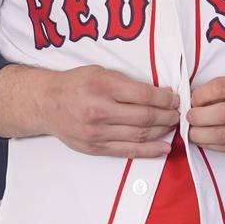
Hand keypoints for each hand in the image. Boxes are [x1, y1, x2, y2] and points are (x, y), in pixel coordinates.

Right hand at [0, 65, 178, 157]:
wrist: (46, 103)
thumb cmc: (75, 84)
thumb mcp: (100, 72)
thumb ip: (127, 83)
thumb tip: (160, 93)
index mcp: (102, 86)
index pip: (144, 95)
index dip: (165, 99)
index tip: (174, 98)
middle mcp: (99, 110)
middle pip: (145, 117)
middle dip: (167, 115)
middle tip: (178, 113)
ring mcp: (97, 132)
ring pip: (140, 135)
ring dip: (162, 131)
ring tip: (172, 126)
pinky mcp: (95, 147)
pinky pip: (128, 151)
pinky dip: (149, 151)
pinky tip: (164, 147)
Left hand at [187, 75, 224, 163]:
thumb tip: (195, 98)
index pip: (220, 87)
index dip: (200, 95)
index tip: (194, 99)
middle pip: (221, 114)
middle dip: (197, 117)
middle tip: (189, 117)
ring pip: (222, 136)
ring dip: (200, 134)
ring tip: (192, 131)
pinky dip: (211, 145)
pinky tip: (206, 140)